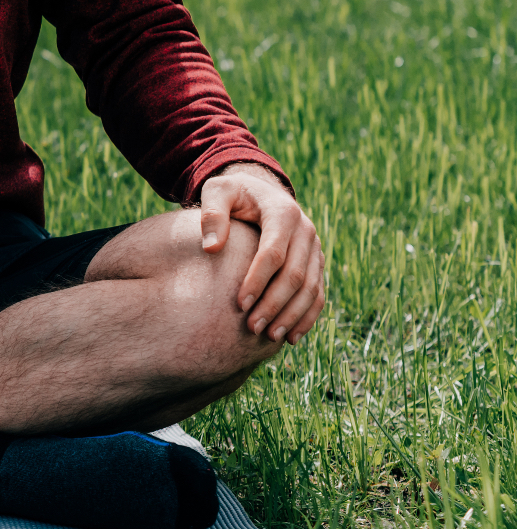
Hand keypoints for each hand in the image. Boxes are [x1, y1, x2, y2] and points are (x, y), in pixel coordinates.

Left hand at [197, 163, 324, 343]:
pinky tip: (291, 337)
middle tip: (251, 328)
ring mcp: (315, 248)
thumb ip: (212, 214)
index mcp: (283, 212)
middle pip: (295, 275)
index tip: (239, 304)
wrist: (260, 190)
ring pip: (311, 288)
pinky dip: (307, 316)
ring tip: (270, 337)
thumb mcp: (217, 191)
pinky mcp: (316, 263)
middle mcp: (306, 231)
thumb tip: (211, 248)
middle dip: (274, 304)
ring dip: (292, 316)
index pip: (273, 253)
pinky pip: (318, 293)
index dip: (258, 280)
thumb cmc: (233, 193)